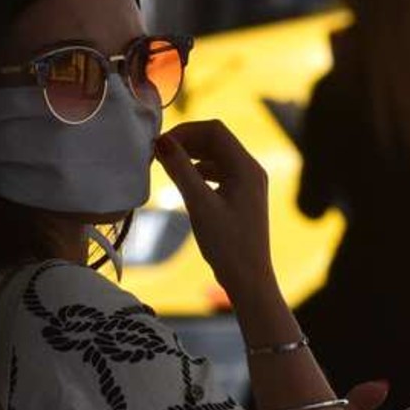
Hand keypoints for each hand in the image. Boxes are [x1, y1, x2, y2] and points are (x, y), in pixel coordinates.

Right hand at [153, 120, 275, 302]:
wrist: (248, 279)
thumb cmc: (227, 244)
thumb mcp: (199, 204)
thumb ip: (181, 170)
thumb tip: (162, 142)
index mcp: (246, 167)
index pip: (214, 130)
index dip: (185, 132)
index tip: (160, 144)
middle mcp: (250, 170)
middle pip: (215, 140)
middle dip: (187, 142)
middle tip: (159, 154)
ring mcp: (248, 183)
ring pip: (216, 156)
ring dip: (191, 156)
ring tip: (167, 167)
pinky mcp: (241, 196)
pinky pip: (218, 173)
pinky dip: (199, 171)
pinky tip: (184, 183)